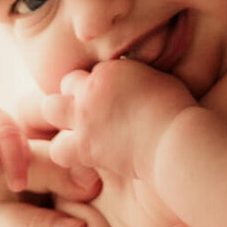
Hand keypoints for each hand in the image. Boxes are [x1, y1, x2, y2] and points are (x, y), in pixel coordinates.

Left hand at [42, 60, 191, 178]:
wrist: (175, 142)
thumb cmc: (177, 112)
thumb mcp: (159, 79)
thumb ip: (137, 76)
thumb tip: (132, 81)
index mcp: (110, 70)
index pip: (92, 72)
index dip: (99, 85)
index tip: (112, 98)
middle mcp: (91, 91)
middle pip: (65, 82)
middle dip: (73, 94)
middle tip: (89, 111)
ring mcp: (84, 119)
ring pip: (49, 109)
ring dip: (61, 120)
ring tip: (79, 132)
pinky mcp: (84, 147)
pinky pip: (58, 149)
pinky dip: (68, 153)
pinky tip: (84, 156)